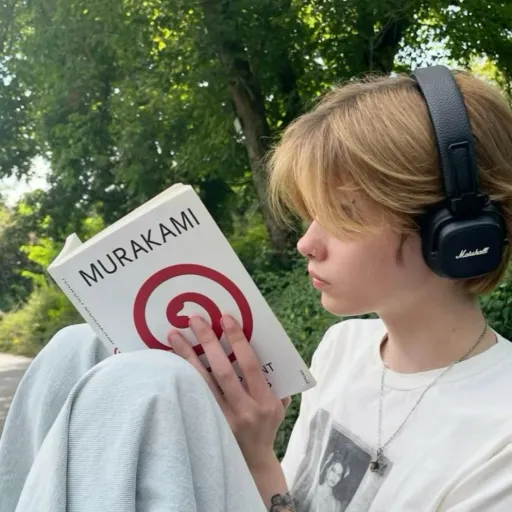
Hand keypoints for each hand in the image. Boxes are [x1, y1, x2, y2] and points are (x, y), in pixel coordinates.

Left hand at [168, 315, 290, 471]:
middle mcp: (244, 411)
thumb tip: (263, 347)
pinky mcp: (207, 425)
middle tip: (195, 320)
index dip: (237, 340)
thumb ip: (274, 381)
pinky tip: (170, 361)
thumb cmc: (267, 425)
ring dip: (186, 356)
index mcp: (265, 402)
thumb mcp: (279, 405)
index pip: (250, 365)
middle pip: (223, 371)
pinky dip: (181, 377)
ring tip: (173, 335)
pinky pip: (192, 396)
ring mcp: (223, 420)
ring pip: (202, 383)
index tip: (225, 318)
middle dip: (208, 342)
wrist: (253, 462)